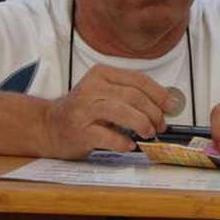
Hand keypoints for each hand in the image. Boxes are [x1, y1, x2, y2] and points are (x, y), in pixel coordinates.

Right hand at [42, 64, 177, 158]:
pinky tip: (129, 145)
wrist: (48, 126)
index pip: (138, 80)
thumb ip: (132, 94)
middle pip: (133, 96)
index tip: (171, 107)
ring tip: (149, 133)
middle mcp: (91, 88)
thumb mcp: (106, 92)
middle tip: (160, 125)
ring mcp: (83, 110)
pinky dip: (123, 142)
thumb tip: (167, 104)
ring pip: (122, 111)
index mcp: (102, 74)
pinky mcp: (79, 132)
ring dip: (142, 124)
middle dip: (153, 112)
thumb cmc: (84, 110)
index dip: (159, 94)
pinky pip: (108, 136)